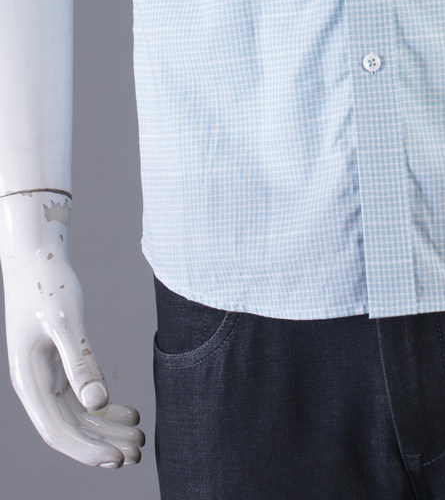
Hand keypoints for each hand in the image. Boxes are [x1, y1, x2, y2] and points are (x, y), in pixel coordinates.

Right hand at [1, 192, 144, 465]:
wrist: (36, 258)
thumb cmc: (47, 285)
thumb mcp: (65, 321)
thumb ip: (80, 362)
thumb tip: (97, 404)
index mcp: (30, 381)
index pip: (58, 431)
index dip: (87, 449)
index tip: (117, 459)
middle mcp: (36, 385)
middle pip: (71, 429)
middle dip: (103, 445)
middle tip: (138, 454)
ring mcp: (47, 377)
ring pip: (79, 416)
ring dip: (108, 430)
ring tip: (140, 439)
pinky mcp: (60, 364)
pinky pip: (83, 397)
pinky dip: (106, 409)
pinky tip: (130, 414)